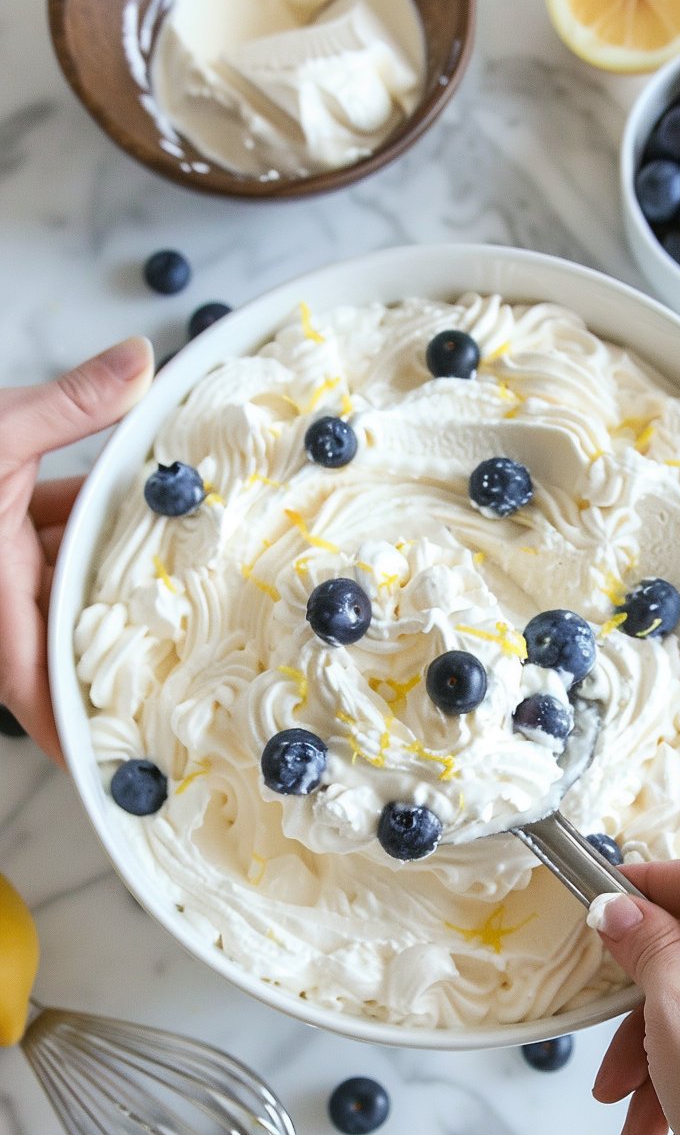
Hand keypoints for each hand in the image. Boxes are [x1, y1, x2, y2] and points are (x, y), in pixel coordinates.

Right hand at [0, 338, 153, 762]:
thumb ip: (67, 405)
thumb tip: (138, 362)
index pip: (33, 685)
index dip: (69, 731)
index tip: (109, 773)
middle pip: (61, 635)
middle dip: (115, 643)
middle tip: (187, 660)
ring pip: (58, 582)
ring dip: (106, 570)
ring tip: (190, 567)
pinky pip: (43, 544)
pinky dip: (77, 527)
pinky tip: (130, 498)